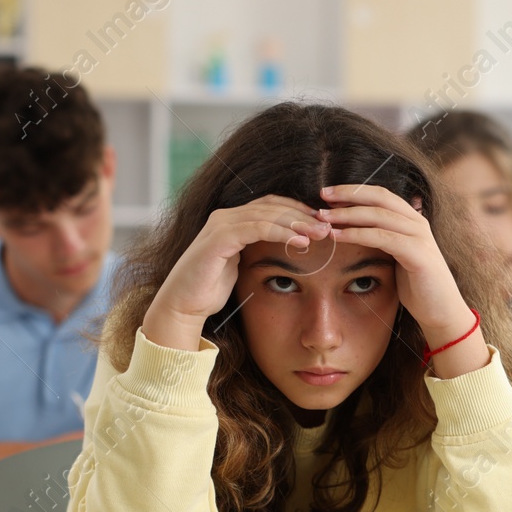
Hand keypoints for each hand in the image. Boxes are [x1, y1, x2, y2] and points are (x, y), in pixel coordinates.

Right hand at [143, 196, 328, 350]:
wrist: (182, 306)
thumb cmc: (210, 289)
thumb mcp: (241, 266)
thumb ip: (258, 252)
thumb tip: (289, 249)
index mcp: (232, 220)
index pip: (272, 205)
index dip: (299, 211)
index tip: (323, 224)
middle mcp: (225, 216)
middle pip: (273, 205)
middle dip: (303, 214)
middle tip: (329, 226)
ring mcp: (220, 225)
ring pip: (267, 213)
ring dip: (297, 222)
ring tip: (320, 233)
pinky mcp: (218, 238)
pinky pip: (255, 228)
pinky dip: (280, 232)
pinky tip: (299, 241)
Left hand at [318, 184, 487, 376]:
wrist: (441, 312)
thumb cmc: (418, 287)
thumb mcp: (397, 257)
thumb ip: (383, 239)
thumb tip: (356, 230)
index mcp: (412, 220)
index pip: (380, 194)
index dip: (354, 190)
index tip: (328, 192)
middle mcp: (417, 223)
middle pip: (379, 197)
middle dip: (348, 194)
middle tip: (321, 196)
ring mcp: (420, 236)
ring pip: (378, 215)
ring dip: (348, 214)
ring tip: (324, 217)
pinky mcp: (418, 254)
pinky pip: (382, 237)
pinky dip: (357, 234)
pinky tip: (338, 236)